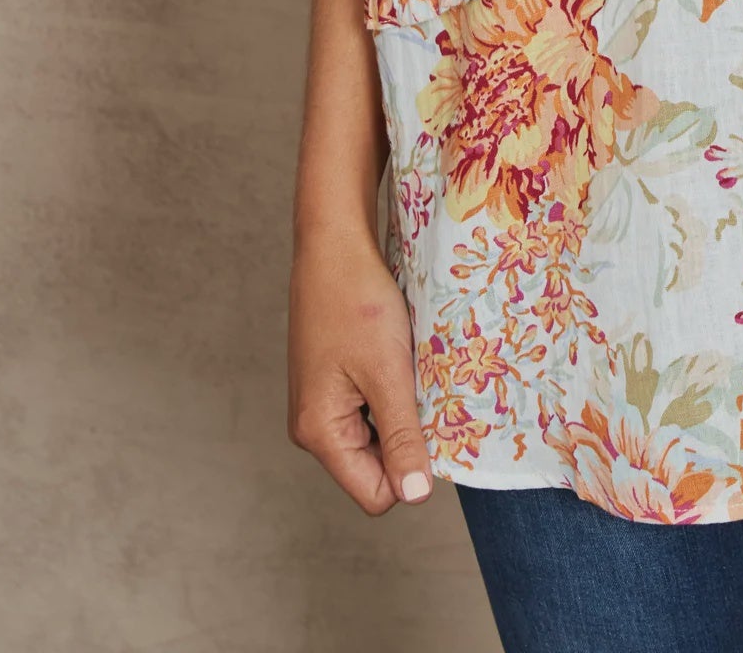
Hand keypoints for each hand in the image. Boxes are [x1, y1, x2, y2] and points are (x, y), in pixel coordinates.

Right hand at [288, 226, 433, 512]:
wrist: (334, 244)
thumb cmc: (357, 303)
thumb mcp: (388, 373)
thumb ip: (402, 437)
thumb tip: (416, 497)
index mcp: (320, 434)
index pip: (376, 493)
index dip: (410, 468)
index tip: (429, 421)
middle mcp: (313, 428)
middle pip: (374, 467)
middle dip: (406, 437)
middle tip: (421, 388)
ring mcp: (320, 405)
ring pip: (375, 437)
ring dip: (399, 411)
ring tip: (406, 368)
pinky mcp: (330, 383)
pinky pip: (368, 410)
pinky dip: (388, 392)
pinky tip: (396, 358)